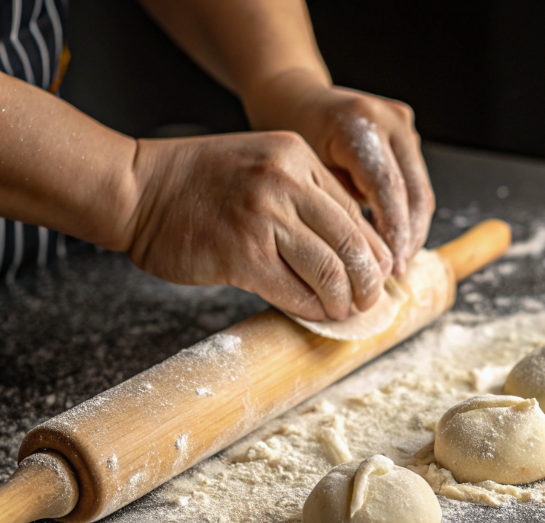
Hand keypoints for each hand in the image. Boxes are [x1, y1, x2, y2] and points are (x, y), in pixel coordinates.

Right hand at [124, 131, 392, 320]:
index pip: (353, 212)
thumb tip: (346, 249)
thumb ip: (303, 196)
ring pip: (330, 271)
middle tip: (369, 301)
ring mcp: (264, 217)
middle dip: (369, 281)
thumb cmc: (196, 183)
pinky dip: (312, 309)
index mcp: (296, 156)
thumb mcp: (261, 166)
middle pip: (352, 243)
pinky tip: (317, 314)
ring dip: (343, 301)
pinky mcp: (242, 254)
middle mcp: (286, 182)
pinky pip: (295, 292)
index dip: (372, 251)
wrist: (136, 189)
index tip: (377, 274)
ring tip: (343, 312)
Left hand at [246, 76, 435, 275]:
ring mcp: (403, 125)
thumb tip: (350, 264)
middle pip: (413, 193)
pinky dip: (406, 215)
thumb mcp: (300, 172)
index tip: (390, 271)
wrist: (292, 94)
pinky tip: (394, 243)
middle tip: (396, 275)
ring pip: (419, 191)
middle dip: (408, 239)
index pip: (388, 190)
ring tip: (396, 265)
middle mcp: (388, 120)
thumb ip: (329, 209)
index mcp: (358, 124)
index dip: (394, 235)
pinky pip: (414, 184)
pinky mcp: (408, 135)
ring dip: (411, 231)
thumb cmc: (284, 134)